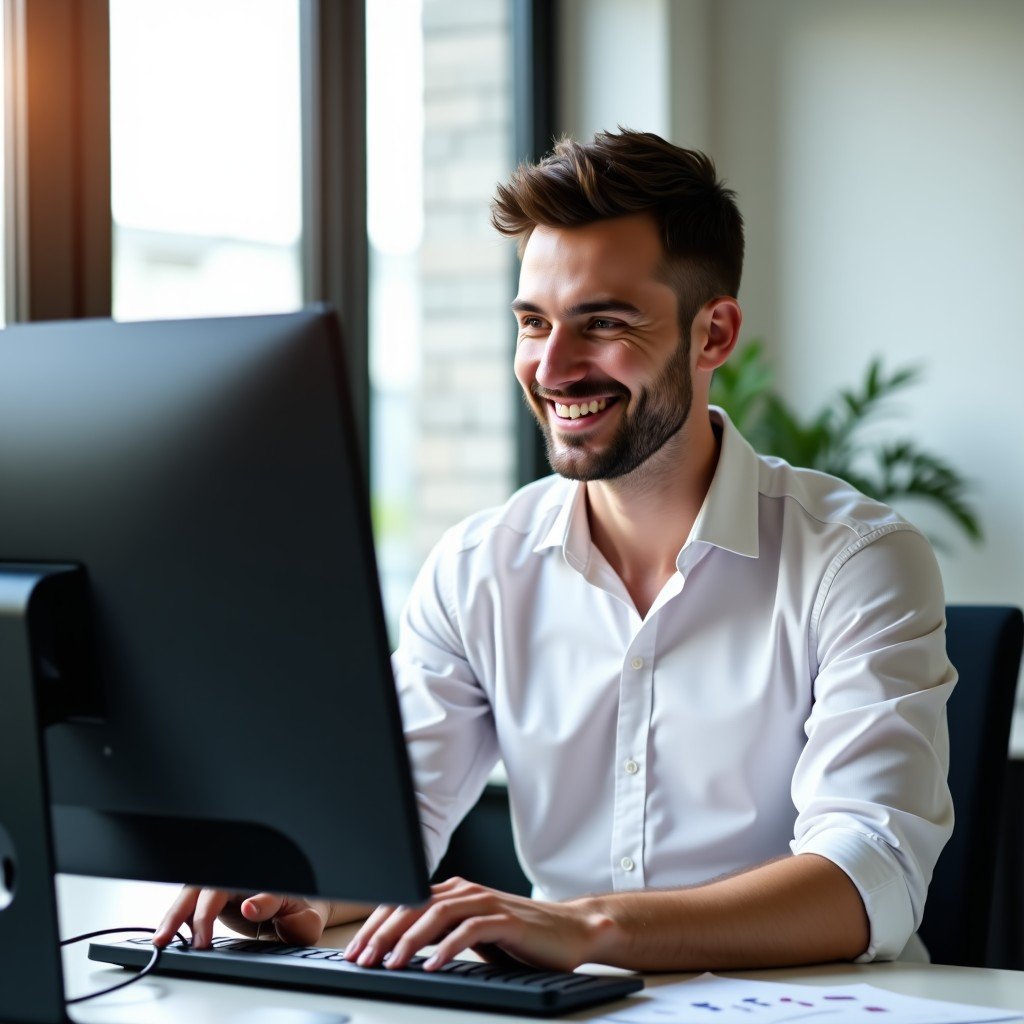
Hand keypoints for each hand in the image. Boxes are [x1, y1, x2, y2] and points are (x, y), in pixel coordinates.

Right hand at [154, 885, 330, 948]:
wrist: (300, 914)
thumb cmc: (304, 914)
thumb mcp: (307, 920)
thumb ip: (293, 918)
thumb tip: (253, 905)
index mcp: (268, 877)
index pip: (251, 882)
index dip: (249, 898)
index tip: (248, 911)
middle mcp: (242, 876)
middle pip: (209, 884)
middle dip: (190, 909)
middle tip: (180, 939)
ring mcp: (226, 884)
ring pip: (193, 891)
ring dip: (175, 913)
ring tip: (162, 939)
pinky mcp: (214, 896)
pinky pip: (191, 902)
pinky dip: (178, 918)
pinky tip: (171, 935)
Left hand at [342, 877, 613, 971]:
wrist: (569, 931)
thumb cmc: (520, 937)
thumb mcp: (472, 935)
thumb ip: (441, 934)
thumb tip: (399, 949)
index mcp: (454, 892)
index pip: (405, 902)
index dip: (376, 925)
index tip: (356, 950)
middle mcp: (466, 891)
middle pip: (414, 906)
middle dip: (383, 934)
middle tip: (363, 958)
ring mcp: (486, 902)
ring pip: (436, 914)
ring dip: (408, 940)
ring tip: (390, 963)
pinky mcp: (506, 920)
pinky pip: (469, 930)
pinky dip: (447, 947)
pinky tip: (432, 965)